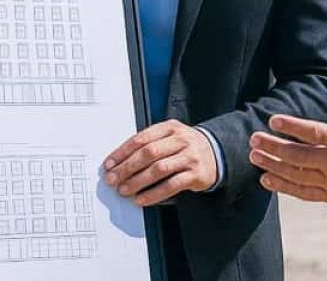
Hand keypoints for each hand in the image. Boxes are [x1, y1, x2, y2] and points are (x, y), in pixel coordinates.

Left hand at [103, 120, 217, 205]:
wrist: (216, 152)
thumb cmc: (186, 145)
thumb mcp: (170, 135)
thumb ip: (150, 143)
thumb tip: (121, 160)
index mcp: (170, 127)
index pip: (141, 138)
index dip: (123, 152)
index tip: (110, 163)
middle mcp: (180, 140)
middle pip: (148, 153)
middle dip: (127, 167)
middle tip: (113, 179)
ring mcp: (188, 157)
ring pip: (158, 169)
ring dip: (138, 181)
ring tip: (124, 190)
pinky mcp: (195, 175)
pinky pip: (171, 186)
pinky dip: (153, 194)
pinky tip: (141, 199)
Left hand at [248, 63, 326, 205]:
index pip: (318, 133)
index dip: (294, 127)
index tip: (272, 119)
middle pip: (301, 157)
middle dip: (275, 148)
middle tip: (253, 139)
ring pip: (300, 177)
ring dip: (275, 167)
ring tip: (254, 157)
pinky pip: (306, 194)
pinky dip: (286, 187)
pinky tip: (267, 179)